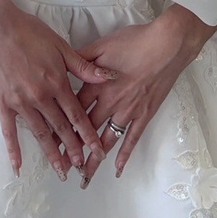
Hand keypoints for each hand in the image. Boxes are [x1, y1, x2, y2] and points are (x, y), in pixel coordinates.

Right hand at [0, 0, 118, 180]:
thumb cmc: (30, 32)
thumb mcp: (61, 46)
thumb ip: (84, 67)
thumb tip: (110, 77)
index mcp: (56, 83)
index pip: (77, 115)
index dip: (88, 135)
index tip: (97, 150)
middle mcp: (40, 97)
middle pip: (60, 128)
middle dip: (73, 149)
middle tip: (83, 167)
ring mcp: (20, 102)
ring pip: (40, 133)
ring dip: (51, 153)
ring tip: (61, 171)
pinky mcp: (3, 103)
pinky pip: (9, 131)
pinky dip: (14, 149)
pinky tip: (18, 165)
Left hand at [75, 6, 215, 183]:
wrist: (167, 45)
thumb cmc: (135, 41)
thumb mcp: (103, 44)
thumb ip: (83, 58)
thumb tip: (64, 65)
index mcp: (97, 84)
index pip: (73, 109)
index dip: (60, 125)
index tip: (49, 141)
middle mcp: (110, 101)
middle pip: (86, 129)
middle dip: (73, 149)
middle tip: (61, 167)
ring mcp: (129, 110)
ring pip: (107, 139)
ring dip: (95, 159)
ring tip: (84, 177)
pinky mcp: (145, 114)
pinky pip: (132, 138)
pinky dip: (124, 155)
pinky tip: (117, 169)